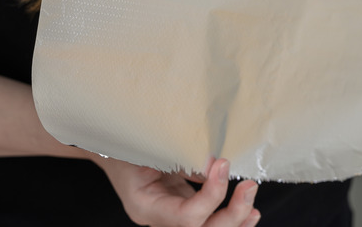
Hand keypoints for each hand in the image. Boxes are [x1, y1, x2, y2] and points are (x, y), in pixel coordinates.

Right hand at [95, 156, 260, 226]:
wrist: (110, 145)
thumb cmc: (125, 143)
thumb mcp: (150, 147)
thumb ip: (180, 160)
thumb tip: (214, 166)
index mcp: (145, 207)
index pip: (186, 217)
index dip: (211, 195)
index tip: (223, 165)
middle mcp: (158, 220)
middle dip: (232, 214)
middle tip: (249, 186)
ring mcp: (170, 216)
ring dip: (236, 218)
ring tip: (251, 197)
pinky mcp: (181, 208)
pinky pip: (208, 219)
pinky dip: (229, 215)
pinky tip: (249, 211)